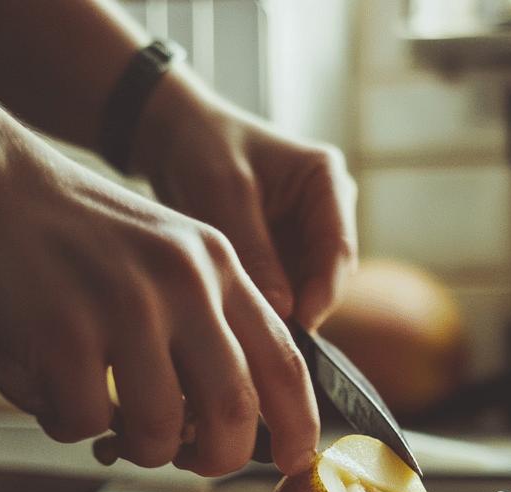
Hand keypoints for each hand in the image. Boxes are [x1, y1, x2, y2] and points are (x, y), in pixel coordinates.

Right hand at [0, 139, 318, 475]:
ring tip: (104, 415)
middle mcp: (183, 282)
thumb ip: (208, 319)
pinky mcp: (64, 332)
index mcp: (217, 264)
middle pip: (233, 411)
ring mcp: (125, 306)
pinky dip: (64, 424)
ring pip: (159, 431)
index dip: (298, 424)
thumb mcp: (165, 252)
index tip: (294, 462)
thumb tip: (233, 420)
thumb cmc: (68, 232)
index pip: (283, 359)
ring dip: (133, 446)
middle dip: (215, 458)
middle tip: (187, 459)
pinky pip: (84, 424)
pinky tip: (47, 389)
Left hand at [130, 72, 357, 329]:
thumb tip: (284, 312)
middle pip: (327, 275)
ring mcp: (306, 233)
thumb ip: (256, 252)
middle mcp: (327, 209)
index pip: (339, 249)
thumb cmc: (202, 146)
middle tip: (268, 337)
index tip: (299, 324)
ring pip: (307, 288)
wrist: (171, 135)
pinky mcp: (283, 251)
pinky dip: (267, 305)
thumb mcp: (225, 194)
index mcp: (326, 181)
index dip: (323, 292)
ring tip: (250, 330)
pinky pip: (284, 288)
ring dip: (284, 310)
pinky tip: (242, 319)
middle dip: (303, 306)